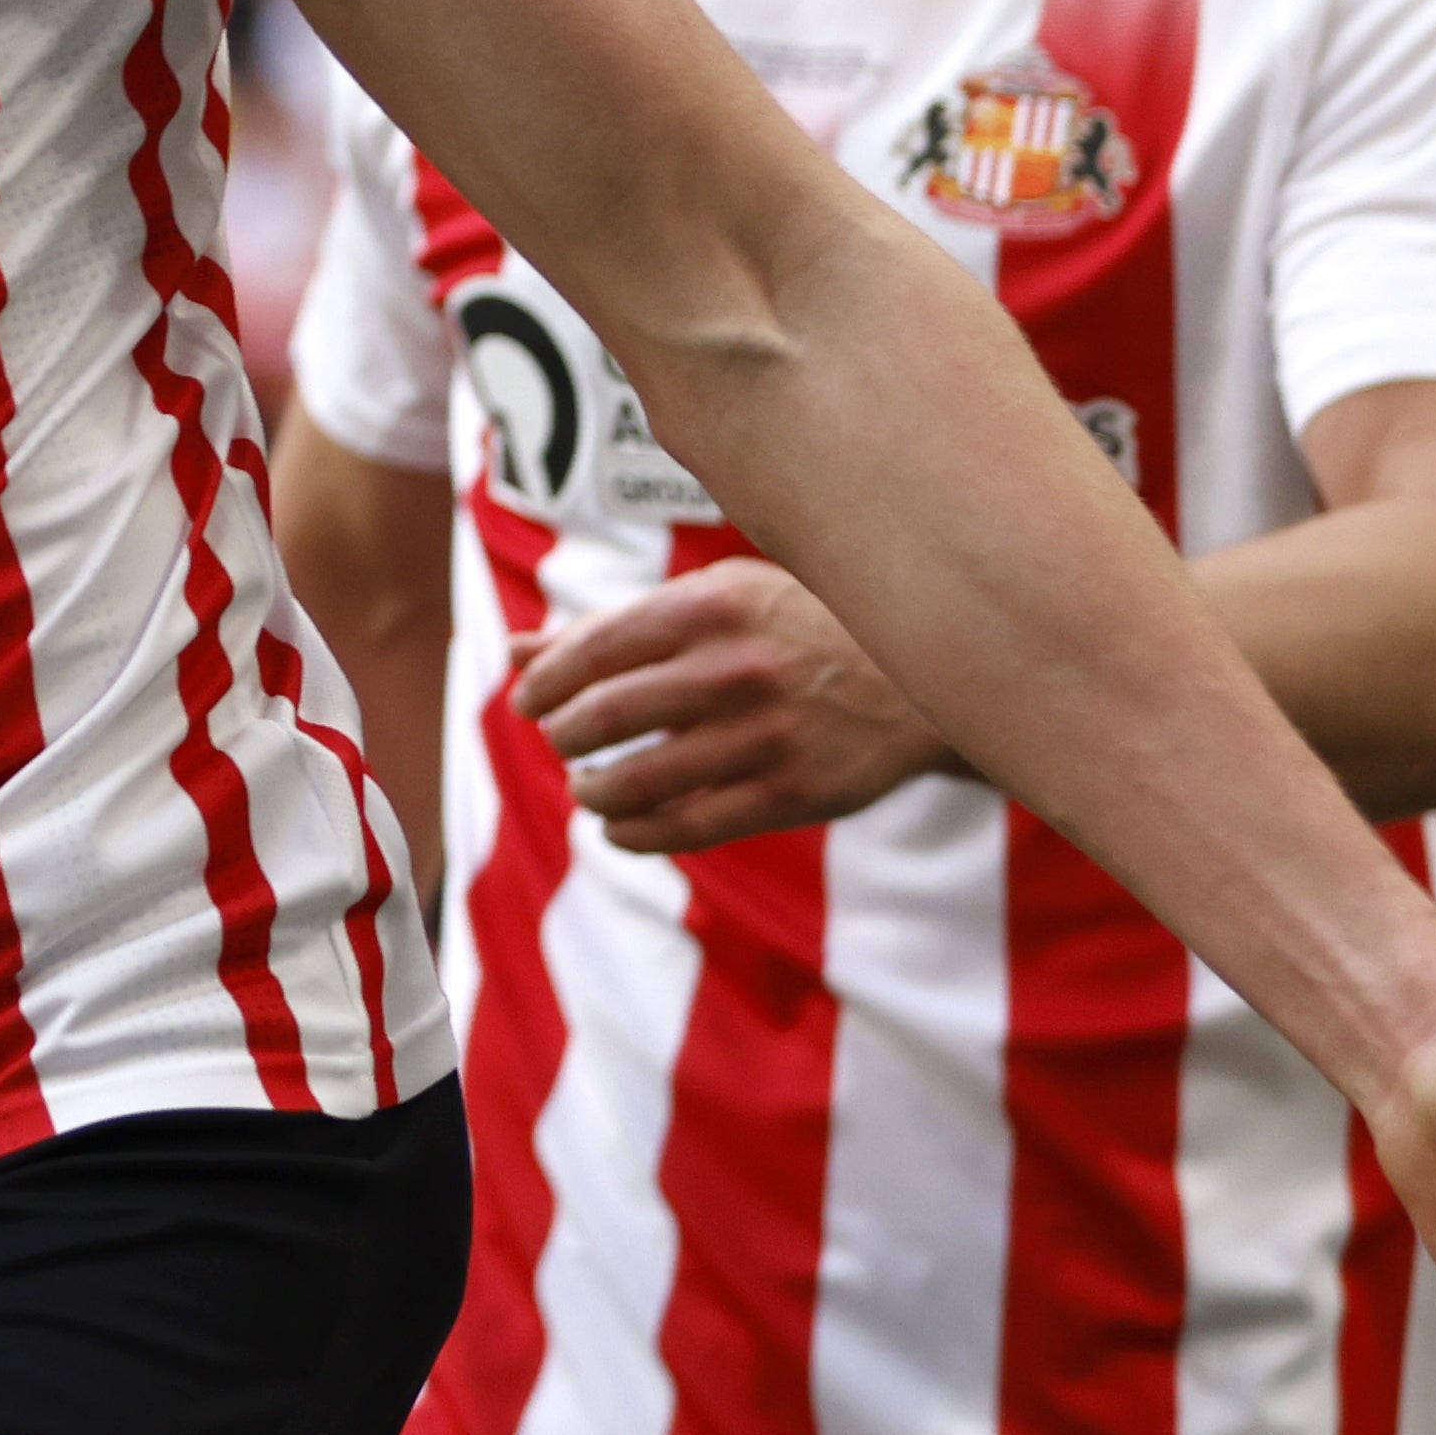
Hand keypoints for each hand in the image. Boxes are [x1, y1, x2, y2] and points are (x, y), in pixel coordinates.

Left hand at [522, 560, 954, 856]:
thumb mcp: (719, 600)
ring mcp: (764, 735)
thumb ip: (618, 627)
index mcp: (712, 605)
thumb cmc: (798, 629)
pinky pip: (683, 829)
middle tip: (562, 741)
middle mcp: (735, 668)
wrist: (917, 681)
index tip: (530, 701)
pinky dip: (632, 834)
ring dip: (590, 790)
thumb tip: (517, 649)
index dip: (544, 683)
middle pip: (602, 716)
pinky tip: (619, 826)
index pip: (591, 649)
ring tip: (586, 785)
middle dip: (563, 736)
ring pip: (634, 781)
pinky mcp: (788, 793)